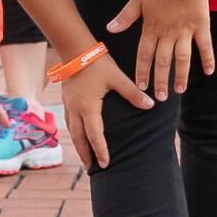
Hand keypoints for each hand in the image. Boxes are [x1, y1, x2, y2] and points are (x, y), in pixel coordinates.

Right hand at [61, 52, 153, 170]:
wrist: (75, 48)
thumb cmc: (97, 63)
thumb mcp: (117, 78)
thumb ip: (133, 93)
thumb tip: (151, 105)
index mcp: (88, 106)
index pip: (94, 135)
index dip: (100, 150)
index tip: (105, 164)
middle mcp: (75, 108)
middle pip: (78, 138)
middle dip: (85, 154)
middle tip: (90, 168)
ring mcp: (68, 104)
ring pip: (71, 130)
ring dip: (78, 144)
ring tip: (84, 155)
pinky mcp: (66, 98)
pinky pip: (69, 120)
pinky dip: (74, 131)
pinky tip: (78, 133)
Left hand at [105, 0, 214, 99]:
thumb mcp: (137, 0)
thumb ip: (124, 17)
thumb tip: (109, 28)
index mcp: (151, 28)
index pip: (144, 56)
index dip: (142, 72)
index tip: (141, 87)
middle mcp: (168, 33)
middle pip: (163, 61)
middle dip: (161, 80)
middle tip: (161, 97)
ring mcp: (186, 30)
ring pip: (182, 58)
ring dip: (181, 75)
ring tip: (180, 90)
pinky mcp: (201, 25)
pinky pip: (205, 45)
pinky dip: (207, 58)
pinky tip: (209, 72)